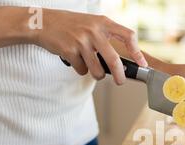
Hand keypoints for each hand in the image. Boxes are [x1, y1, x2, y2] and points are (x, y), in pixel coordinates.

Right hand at [31, 9, 146, 82]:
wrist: (42, 22)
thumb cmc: (70, 25)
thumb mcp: (91, 24)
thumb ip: (106, 37)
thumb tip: (121, 63)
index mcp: (103, 22)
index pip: (128, 35)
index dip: (137, 51)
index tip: (142, 63)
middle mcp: (94, 31)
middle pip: (114, 60)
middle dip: (120, 76)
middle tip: (121, 81)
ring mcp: (81, 40)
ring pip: (97, 70)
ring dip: (96, 74)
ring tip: (91, 67)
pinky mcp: (69, 50)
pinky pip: (81, 70)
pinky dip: (80, 69)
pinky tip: (74, 59)